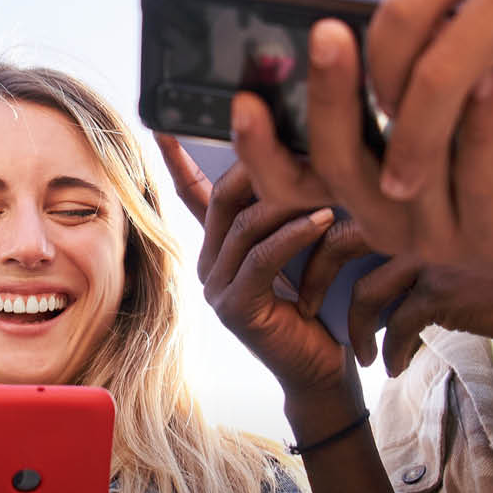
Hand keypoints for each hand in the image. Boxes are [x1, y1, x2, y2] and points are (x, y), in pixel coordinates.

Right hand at [155, 135, 366, 420]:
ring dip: (286, 197)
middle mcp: (210, 265)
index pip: (195, 193)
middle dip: (254, 163)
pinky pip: (261, 258)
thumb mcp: (305, 247)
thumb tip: (306, 153)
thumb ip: (292, 211)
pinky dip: (294, 234)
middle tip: (294, 134)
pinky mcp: (236, 308)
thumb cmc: (323, 306)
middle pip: (222, 198)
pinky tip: (323, 215)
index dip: (179, 158)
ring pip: (243, 225)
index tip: (167, 122)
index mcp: (220, 247)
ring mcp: (217, 288)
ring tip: (326, 174)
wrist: (323, 370)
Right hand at [231, 20, 492, 281]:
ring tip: (430, 37)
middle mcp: (385, 224)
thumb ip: (389, 101)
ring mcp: (436, 240)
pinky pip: (480, 177)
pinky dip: (484, 124)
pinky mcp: (492, 242)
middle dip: (331, 96)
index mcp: (358, 199)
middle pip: (339, 165)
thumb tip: (347, 23)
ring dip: (423, 99)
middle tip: (326, 35)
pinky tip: (491, 74)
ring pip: (415, 168)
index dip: (257, 149)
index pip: (286, 182)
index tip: (243, 100)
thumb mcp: (432, 134)